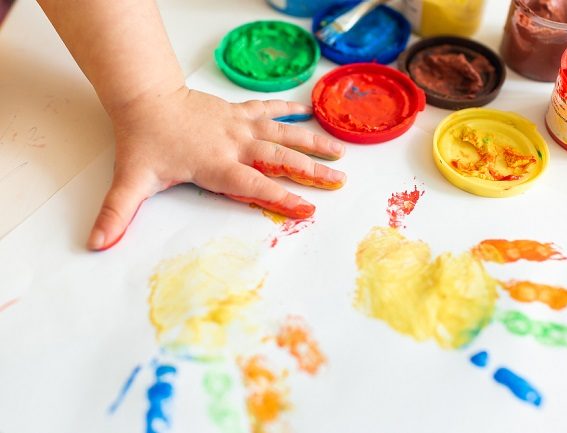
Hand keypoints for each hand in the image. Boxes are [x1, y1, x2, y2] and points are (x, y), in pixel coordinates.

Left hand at [87, 86, 345, 250]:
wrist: (145, 98)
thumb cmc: (144, 139)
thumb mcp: (132, 178)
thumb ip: (118, 212)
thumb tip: (98, 242)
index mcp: (216, 164)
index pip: (255, 184)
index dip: (282, 197)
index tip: (309, 209)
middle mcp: (234, 144)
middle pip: (280, 157)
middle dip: (312, 171)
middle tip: (339, 181)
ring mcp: (238, 125)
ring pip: (282, 132)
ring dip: (312, 141)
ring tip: (340, 151)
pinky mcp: (237, 112)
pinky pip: (267, 109)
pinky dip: (288, 110)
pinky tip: (306, 112)